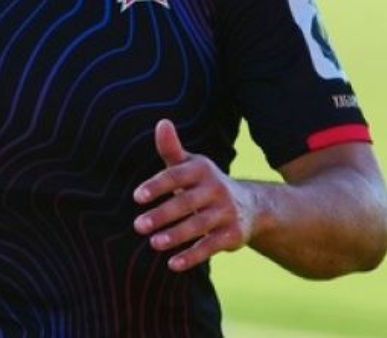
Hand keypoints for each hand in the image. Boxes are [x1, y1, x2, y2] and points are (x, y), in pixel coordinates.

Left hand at [132, 119, 255, 272]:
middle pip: (186, 202)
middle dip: (162, 214)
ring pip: (199, 225)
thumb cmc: (205, 183)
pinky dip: (192, 255)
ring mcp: (226, 212)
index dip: (157, 185)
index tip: (136, 197)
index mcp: (201, 170)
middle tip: (138, 225)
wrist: (251, 204)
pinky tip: (172, 264)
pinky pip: (211, 246)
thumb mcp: (189, 165)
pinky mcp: (233, 234)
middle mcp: (216, 189)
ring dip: (176, 235)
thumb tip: (161, 122)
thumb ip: (171, 149)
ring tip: (153, 243)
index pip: (176, 176)